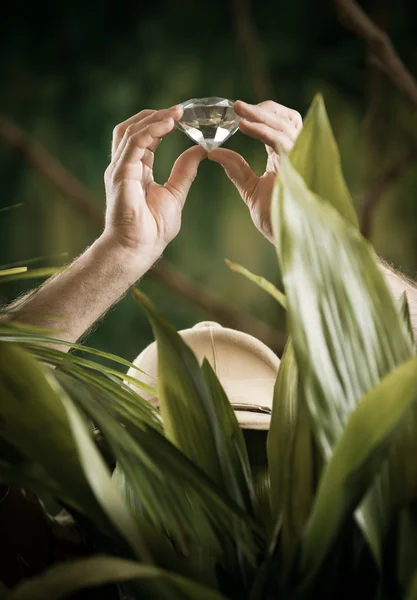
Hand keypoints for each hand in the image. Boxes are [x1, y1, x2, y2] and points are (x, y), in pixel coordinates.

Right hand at [103, 106, 206, 265]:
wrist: (138, 250)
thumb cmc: (152, 230)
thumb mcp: (175, 194)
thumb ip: (185, 171)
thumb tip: (200, 150)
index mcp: (136, 170)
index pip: (145, 137)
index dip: (162, 124)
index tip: (184, 116)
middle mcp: (125, 166)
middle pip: (132, 128)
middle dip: (155, 115)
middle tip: (180, 109)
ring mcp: (120, 169)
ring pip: (131, 131)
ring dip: (154, 119)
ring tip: (176, 113)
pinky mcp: (120, 174)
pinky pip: (134, 144)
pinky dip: (150, 131)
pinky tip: (168, 125)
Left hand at [209, 100, 301, 243]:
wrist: (287, 238)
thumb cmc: (276, 218)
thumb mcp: (250, 189)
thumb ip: (236, 169)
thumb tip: (213, 151)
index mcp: (287, 158)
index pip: (280, 127)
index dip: (262, 116)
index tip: (237, 112)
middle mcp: (298, 155)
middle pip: (288, 119)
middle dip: (264, 109)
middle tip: (236, 106)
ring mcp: (301, 159)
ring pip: (286, 125)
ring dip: (260, 116)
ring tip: (238, 110)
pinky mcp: (299, 166)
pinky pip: (282, 140)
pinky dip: (263, 130)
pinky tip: (244, 125)